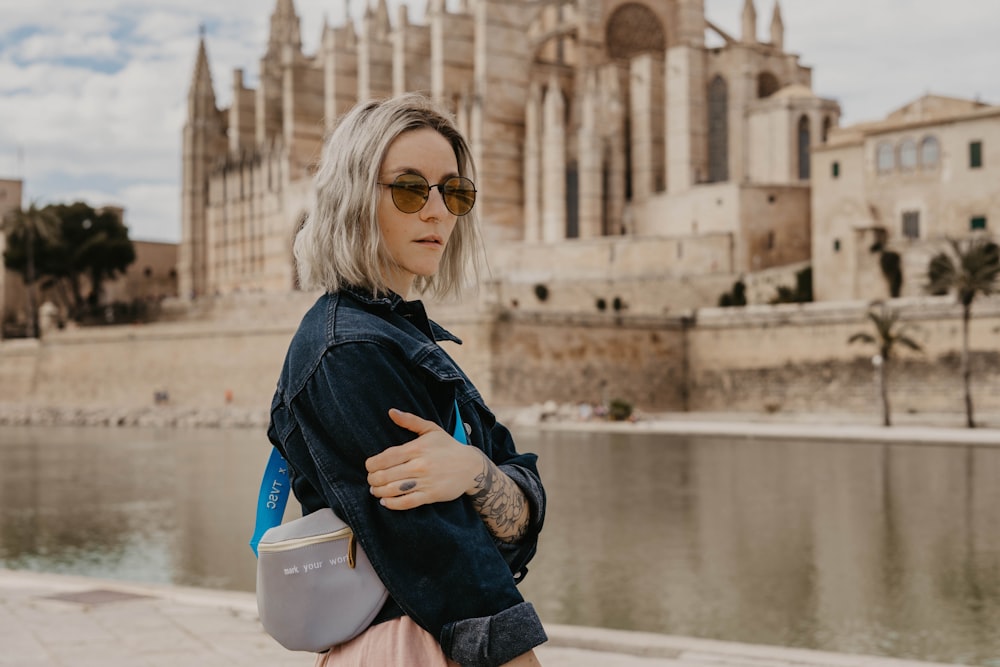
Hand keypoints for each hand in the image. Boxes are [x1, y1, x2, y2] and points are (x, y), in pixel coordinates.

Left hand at [365, 408, 482, 509]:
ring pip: (393, 490)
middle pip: (386, 475)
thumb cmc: (448, 447)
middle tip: (371, 480)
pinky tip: (385, 502)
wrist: (471, 467)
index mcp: (417, 448)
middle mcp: (419, 465)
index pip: (387, 457)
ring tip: (375, 490)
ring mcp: (425, 481)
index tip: (369, 466)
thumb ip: (410, 420)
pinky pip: (407, 502)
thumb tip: (391, 412)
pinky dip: (393, 504)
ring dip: (379, 492)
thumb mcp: (431, 429)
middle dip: (373, 479)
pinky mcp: (431, 495)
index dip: (372, 464)